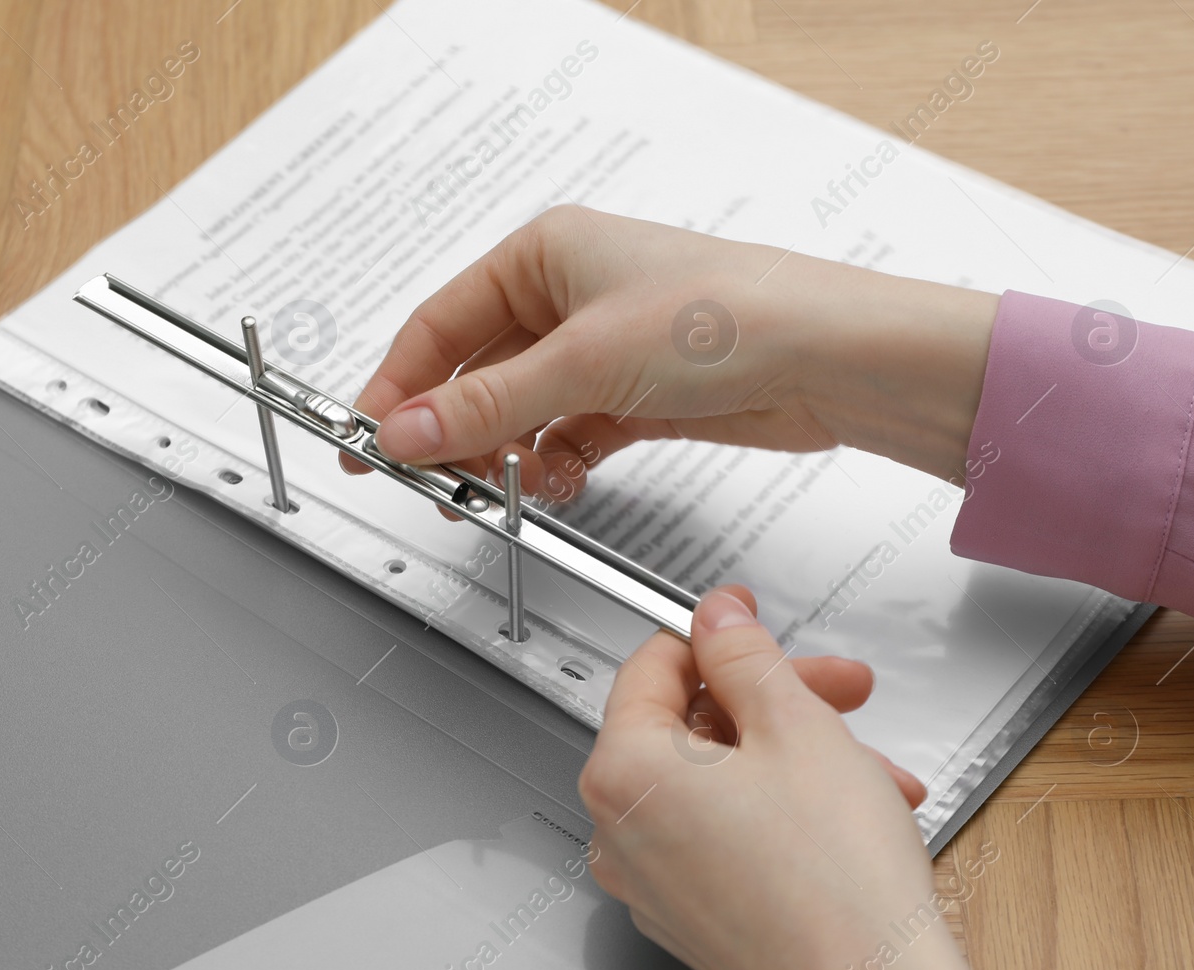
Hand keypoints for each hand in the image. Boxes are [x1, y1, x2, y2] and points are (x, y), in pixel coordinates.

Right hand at [350, 206, 998, 497]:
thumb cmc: (724, 316)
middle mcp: (568, 296)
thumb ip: (485, 405)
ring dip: (507, 455)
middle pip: (477, 373)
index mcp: (544, 255)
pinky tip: (560, 483)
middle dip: (454, 431)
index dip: (398, 385)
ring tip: (500, 491)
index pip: (440, 324)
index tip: (366, 440)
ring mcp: (601, 349)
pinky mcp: (634, 396)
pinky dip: (557, 464)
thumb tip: (403, 431)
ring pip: (521, 412)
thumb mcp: (582, 360)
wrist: (827, 360)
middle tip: (431, 483)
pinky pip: (568, 436)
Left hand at [580, 587, 989, 969]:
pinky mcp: (696, 918)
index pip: (652, 667)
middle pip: (693, 727)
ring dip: (800, 758)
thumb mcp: (796, 725)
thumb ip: (745, 656)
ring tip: (871, 769)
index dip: (714, 632)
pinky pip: (730, 837)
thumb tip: (717, 619)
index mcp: (624, 773)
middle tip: (839, 689)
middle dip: (778, 701)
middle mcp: (621, 832)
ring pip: (723, 783)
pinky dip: (787, 813)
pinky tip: (854, 812)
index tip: (748, 618)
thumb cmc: (837, 885)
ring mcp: (655, 883)